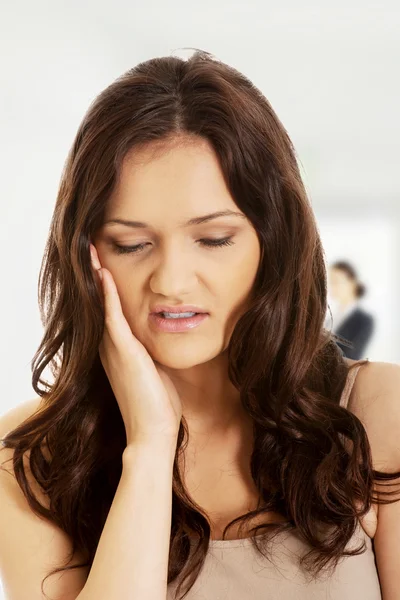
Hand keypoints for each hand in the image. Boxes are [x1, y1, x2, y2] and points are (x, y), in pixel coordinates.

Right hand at [90, 243, 182, 447]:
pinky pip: (112, 317)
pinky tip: (103, 274)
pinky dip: (107, 295)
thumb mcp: (156, 371)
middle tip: (89, 251)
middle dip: (94, 278)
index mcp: (118, 352)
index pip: (108, 313)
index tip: (102, 265)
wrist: (153, 433)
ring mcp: (114, 351)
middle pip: (98, 305)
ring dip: (95, 279)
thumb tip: (167, 338)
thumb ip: (154, 352)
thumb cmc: (158, 405)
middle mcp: (110, 349)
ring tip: (91, 254)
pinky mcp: (123, 354)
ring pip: (100, 306)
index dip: (103, 289)